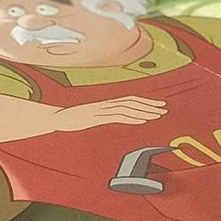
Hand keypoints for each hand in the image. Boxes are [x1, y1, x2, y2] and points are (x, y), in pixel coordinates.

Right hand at [51, 96, 166, 130]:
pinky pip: (118, 116)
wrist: (56, 118)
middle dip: (149, 105)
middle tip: (164, 108)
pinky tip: (142, 120)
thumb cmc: (74, 118)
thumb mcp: (93, 117)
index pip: (130, 100)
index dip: (145, 101)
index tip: (159, 105)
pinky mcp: (97, 117)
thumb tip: (117, 119)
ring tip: (157, 115)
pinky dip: (132, 117)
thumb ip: (105, 116)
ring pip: (128, 108)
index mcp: (107, 104)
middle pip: (132, 102)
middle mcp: (107, 104)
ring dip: (144, 111)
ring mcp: (102, 109)